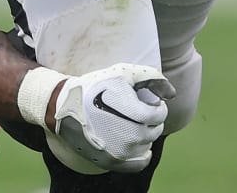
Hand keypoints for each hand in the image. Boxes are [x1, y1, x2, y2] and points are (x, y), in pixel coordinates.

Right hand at [22, 63, 174, 174]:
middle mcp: (130, 136)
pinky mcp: (111, 162)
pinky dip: (143, 155)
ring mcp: (120, 152)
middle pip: (154, 130)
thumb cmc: (96, 86)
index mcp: (135, 114)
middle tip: (139, 110)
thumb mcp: (123, 73)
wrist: (64, 107)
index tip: (149, 101)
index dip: (158, 106)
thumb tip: (172, 94)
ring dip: (145, 134)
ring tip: (131, 122)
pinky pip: (139, 164)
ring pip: (147, 145)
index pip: (159, 114)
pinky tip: (139, 144)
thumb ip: (152, 78)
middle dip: (152, 119)